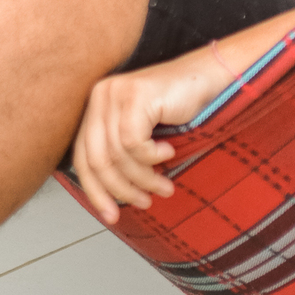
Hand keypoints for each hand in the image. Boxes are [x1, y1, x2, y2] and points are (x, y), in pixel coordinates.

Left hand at [71, 3, 294, 222]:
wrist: (212, 78)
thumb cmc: (180, 110)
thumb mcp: (142, 137)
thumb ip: (120, 156)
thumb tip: (105, 199)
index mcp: (96, 105)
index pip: (82, 156)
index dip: (94, 191)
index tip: (111, 216)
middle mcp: (101, 95)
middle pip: (96, 159)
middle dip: (121, 189)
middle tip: (145, 202)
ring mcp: (117, 92)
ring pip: (118, 155)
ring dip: (144, 178)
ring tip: (164, 187)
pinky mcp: (136, 94)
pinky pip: (134, 143)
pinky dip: (152, 156)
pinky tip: (168, 152)